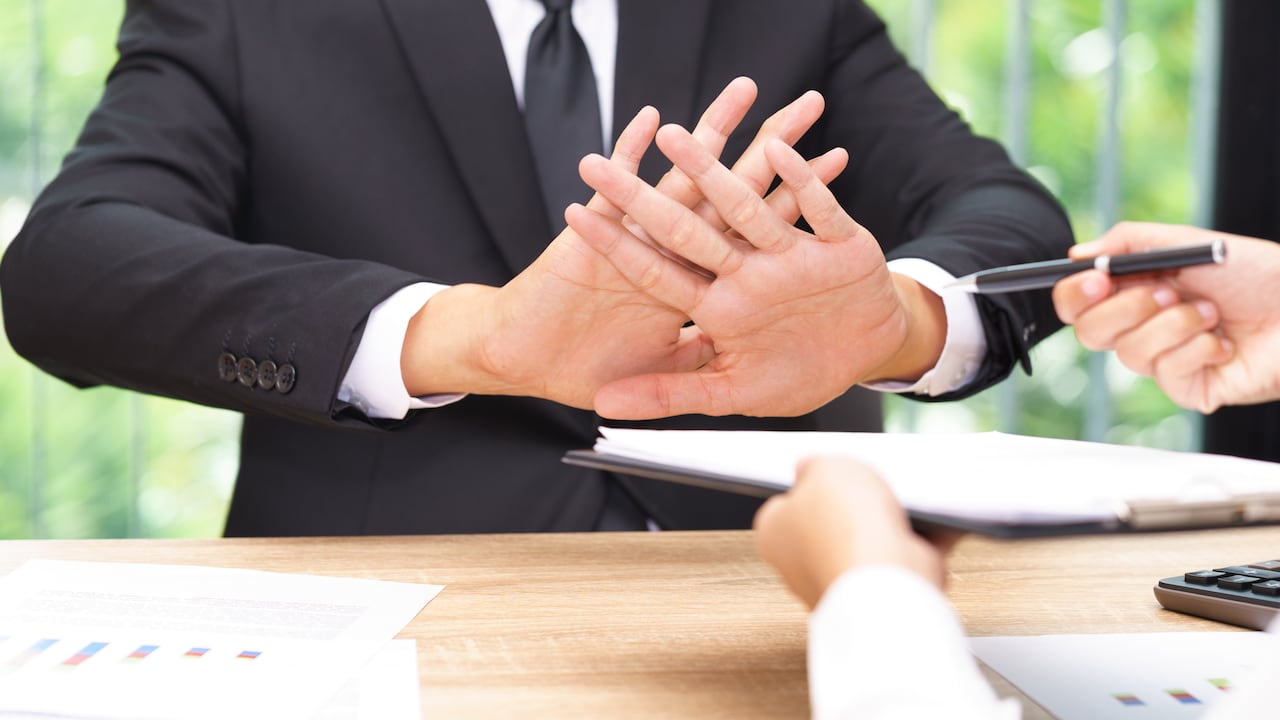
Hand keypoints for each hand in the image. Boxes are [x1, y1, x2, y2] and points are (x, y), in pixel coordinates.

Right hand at [401, 79, 843, 407]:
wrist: (519, 361)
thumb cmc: (580, 369)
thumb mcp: (661, 373)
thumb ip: (701, 365)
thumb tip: (755, 353)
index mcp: (693, 280)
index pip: (753, 231)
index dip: (791, 198)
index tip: (830, 164)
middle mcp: (670, 251)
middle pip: (731, 190)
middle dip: (769, 146)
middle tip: (808, 104)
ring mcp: (631, 239)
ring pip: (680, 178)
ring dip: (709, 134)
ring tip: (745, 90)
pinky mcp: (589, 235)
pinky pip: (613, 191)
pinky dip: (629, 154)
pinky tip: (652, 120)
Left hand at [568, 129, 946, 418]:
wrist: (867, 353)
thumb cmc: (799, 371)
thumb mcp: (731, 391)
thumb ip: (670, 394)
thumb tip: (602, 406)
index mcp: (717, 304)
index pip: (656, 270)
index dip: (617, 245)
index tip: (573, 214)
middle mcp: (744, 271)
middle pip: (686, 227)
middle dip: (641, 197)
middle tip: (593, 163)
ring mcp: (787, 255)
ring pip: (745, 206)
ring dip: (711, 171)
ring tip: (676, 134)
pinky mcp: (837, 243)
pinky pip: (818, 210)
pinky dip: (803, 184)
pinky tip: (779, 152)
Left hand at [753, 456, 948, 609]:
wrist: (885, 580)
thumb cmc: (845, 526)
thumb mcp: (825, 467)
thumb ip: (816, 464)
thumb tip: (811, 469)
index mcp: (774, 535)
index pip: (786, 504)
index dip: (809, 483)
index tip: (827, 469)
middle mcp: (803, 566)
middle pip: (831, 520)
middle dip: (854, 502)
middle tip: (872, 479)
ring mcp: (844, 582)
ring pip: (871, 539)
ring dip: (892, 519)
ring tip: (910, 495)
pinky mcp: (883, 593)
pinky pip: (906, 557)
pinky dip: (924, 540)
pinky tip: (935, 518)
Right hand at [1053, 222, 1279, 412]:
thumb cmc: (1255, 274)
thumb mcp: (1187, 242)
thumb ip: (1128, 241)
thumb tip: (1077, 256)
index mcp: (1134, 291)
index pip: (1077, 302)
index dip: (1076, 293)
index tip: (1098, 279)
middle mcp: (1142, 327)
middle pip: (1089, 332)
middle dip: (1129, 308)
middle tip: (1168, 292)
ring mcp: (1162, 359)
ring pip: (1130, 352)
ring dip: (1177, 325)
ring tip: (1211, 313)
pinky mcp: (1187, 387)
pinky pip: (1167, 372)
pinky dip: (1199, 348)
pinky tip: (1223, 341)